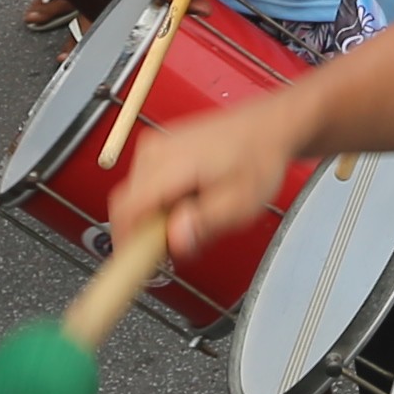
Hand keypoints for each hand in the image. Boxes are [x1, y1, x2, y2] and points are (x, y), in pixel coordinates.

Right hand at [110, 86, 314, 260]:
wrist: (267, 127)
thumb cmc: (258, 159)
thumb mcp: (241, 203)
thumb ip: (206, 223)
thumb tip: (175, 240)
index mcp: (171, 164)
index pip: (126, 209)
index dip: (126, 242)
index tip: (136, 266)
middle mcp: (155, 152)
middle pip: (127, 207)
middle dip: (145, 233)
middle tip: (178, 245)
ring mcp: (154, 147)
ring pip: (134, 198)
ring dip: (153, 219)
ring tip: (193, 219)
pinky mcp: (158, 149)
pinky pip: (144, 186)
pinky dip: (158, 203)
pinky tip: (189, 203)